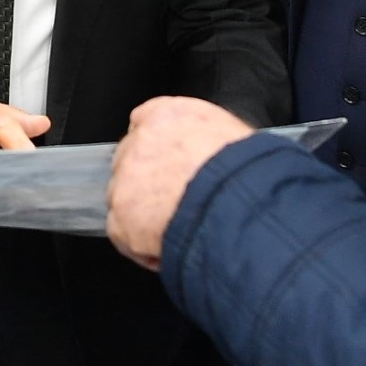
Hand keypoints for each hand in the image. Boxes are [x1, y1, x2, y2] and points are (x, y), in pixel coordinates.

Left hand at [107, 97, 253, 270]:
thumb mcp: (233, 136)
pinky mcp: (120, 217)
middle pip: (134, 162)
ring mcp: (126, 180)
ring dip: (147, 216)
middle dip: (150, 183)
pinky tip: (170, 249)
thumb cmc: (245, 171)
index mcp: (167, 115)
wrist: (234, 202)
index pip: (147, 124)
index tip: (173, 168)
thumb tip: (212, 156)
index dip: (161, 151)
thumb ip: (207, 139)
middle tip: (179, 203)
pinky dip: (144, 247)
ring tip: (182, 230)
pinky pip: (126, 236)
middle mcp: (140, 142)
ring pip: (127, 199)